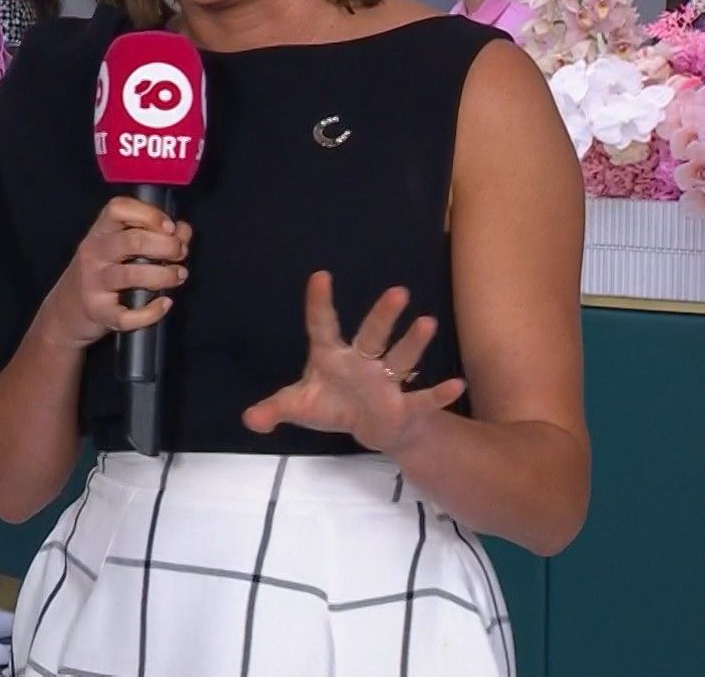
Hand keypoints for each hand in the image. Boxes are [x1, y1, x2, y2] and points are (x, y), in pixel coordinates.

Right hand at [38, 196, 191, 351]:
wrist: (64, 312)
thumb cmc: (99, 274)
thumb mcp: (117, 249)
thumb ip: (153, 235)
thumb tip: (183, 231)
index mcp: (99, 231)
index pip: (118, 208)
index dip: (149, 214)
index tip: (170, 227)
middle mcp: (93, 253)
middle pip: (133, 240)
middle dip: (166, 246)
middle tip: (180, 254)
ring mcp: (93, 283)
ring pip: (132, 275)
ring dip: (165, 275)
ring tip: (179, 276)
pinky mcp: (98, 311)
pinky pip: (127, 315)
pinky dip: (151, 312)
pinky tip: (164, 304)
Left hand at [241, 272, 466, 453]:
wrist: (369, 427)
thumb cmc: (333, 404)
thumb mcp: (299, 407)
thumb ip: (274, 409)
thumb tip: (248, 420)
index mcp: (331, 356)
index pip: (323, 325)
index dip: (320, 303)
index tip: (320, 276)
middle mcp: (362, 362)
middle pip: (372, 335)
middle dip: (383, 315)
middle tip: (397, 291)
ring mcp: (386, 382)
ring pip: (401, 358)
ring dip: (414, 343)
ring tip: (427, 322)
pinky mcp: (404, 406)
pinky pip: (423, 399)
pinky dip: (438, 394)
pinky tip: (456, 385)